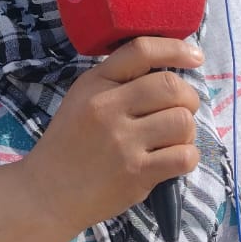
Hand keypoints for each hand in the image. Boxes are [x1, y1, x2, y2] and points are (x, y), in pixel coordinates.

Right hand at [20, 37, 203, 230]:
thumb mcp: (82, 99)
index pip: (141, 50)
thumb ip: (118, 82)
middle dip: (188, 98)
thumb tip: (170, 70)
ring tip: (171, 140)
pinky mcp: (136, 174)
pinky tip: (172, 160)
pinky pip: (184, 156)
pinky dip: (187, 157)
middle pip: (171, 86)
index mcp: (95, 84)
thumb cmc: (70, 144)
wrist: (45, 193)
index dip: (176, 48)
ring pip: (183, 121)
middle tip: (180, 111)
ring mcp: (122, 142)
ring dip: (186, 131)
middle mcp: (108, 108)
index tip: (195, 57)